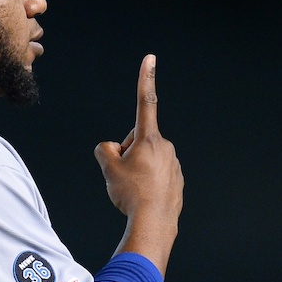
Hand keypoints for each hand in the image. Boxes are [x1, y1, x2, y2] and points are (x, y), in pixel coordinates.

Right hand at [93, 54, 183, 274]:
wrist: (153, 224)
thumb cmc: (131, 193)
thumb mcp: (108, 168)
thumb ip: (105, 150)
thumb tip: (112, 149)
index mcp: (149, 139)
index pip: (145, 102)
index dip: (145, 78)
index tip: (150, 58)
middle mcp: (165, 147)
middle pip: (136, 142)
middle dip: (127, 154)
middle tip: (123, 176)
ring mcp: (173, 165)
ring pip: (145, 160)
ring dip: (136, 170)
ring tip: (133, 189)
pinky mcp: (177, 180)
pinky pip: (154, 175)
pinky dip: (146, 183)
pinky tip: (142, 197)